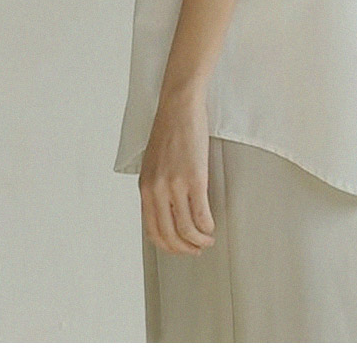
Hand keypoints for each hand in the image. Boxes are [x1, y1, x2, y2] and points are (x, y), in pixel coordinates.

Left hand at [138, 86, 215, 254]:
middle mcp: (156, 190)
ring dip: (199, 241)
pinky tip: (212, 226)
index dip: (168, 246)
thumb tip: (168, 211)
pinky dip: (208, 226)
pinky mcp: (195, 179)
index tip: (181, 248)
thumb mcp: (153, 164)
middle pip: (169, 235)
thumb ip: (156, 187)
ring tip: (208, 240)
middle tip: (197, 250)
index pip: (152, 231)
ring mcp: (175, 185)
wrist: (179, 108)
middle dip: (185, 249)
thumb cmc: (169, 132)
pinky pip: (201, 214)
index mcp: (144, 188)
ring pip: (186, 229)